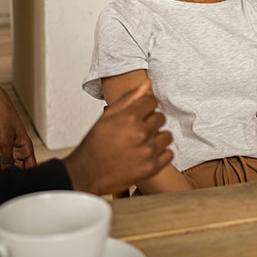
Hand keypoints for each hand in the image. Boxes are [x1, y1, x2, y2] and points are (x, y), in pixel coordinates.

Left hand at [0, 81, 36, 176]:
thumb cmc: (2, 117)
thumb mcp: (4, 140)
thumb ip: (7, 158)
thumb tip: (8, 174)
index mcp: (26, 146)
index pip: (31, 167)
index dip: (26, 178)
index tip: (18, 188)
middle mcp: (22, 148)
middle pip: (19, 168)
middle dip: (9, 176)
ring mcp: (13, 146)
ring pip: (9, 164)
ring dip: (0, 172)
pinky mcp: (5, 144)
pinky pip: (3, 159)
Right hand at [62, 80, 172, 194]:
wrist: (87, 173)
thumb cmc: (95, 144)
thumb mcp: (108, 116)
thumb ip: (130, 98)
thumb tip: (148, 83)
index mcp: (129, 118)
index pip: (152, 101)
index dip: (145, 106)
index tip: (139, 114)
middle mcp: (140, 133)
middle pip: (160, 118)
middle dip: (150, 121)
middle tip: (138, 130)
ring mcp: (147, 152)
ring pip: (167, 135)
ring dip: (157, 138)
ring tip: (143, 143)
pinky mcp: (152, 167)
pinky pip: (169, 154)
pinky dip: (161, 153)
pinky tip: (148, 154)